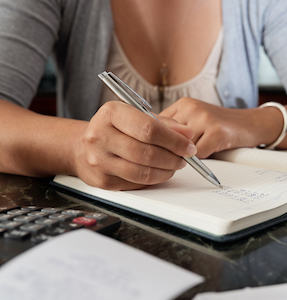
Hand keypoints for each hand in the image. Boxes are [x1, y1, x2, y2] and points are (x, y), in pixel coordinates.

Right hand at [73, 101, 196, 189]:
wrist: (81, 147)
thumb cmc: (115, 129)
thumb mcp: (136, 116)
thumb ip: (164, 123)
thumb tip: (188, 134)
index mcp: (111, 113)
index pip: (149, 129)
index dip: (174, 140)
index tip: (189, 146)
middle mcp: (100, 136)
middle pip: (147, 153)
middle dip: (173, 157)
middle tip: (184, 158)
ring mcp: (99, 160)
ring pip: (143, 172)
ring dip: (166, 171)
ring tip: (175, 165)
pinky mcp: (102, 181)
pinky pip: (136, 183)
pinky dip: (154, 179)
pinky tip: (160, 172)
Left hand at [161, 98, 264, 157]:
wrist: (252, 123)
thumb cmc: (221, 127)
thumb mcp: (195, 121)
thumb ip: (176, 129)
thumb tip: (152, 146)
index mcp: (183, 104)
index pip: (156, 124)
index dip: (158, 140)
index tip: (161, 149)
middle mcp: (191, 107)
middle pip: (167, 137)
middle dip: (172, 150)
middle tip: (181, 154)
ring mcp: (204, 118)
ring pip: (182, 147)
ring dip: (189, 155)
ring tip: (203, 148)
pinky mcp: (217, 131)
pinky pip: (198, 154)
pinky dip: (204, 157)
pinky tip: (213, 149)